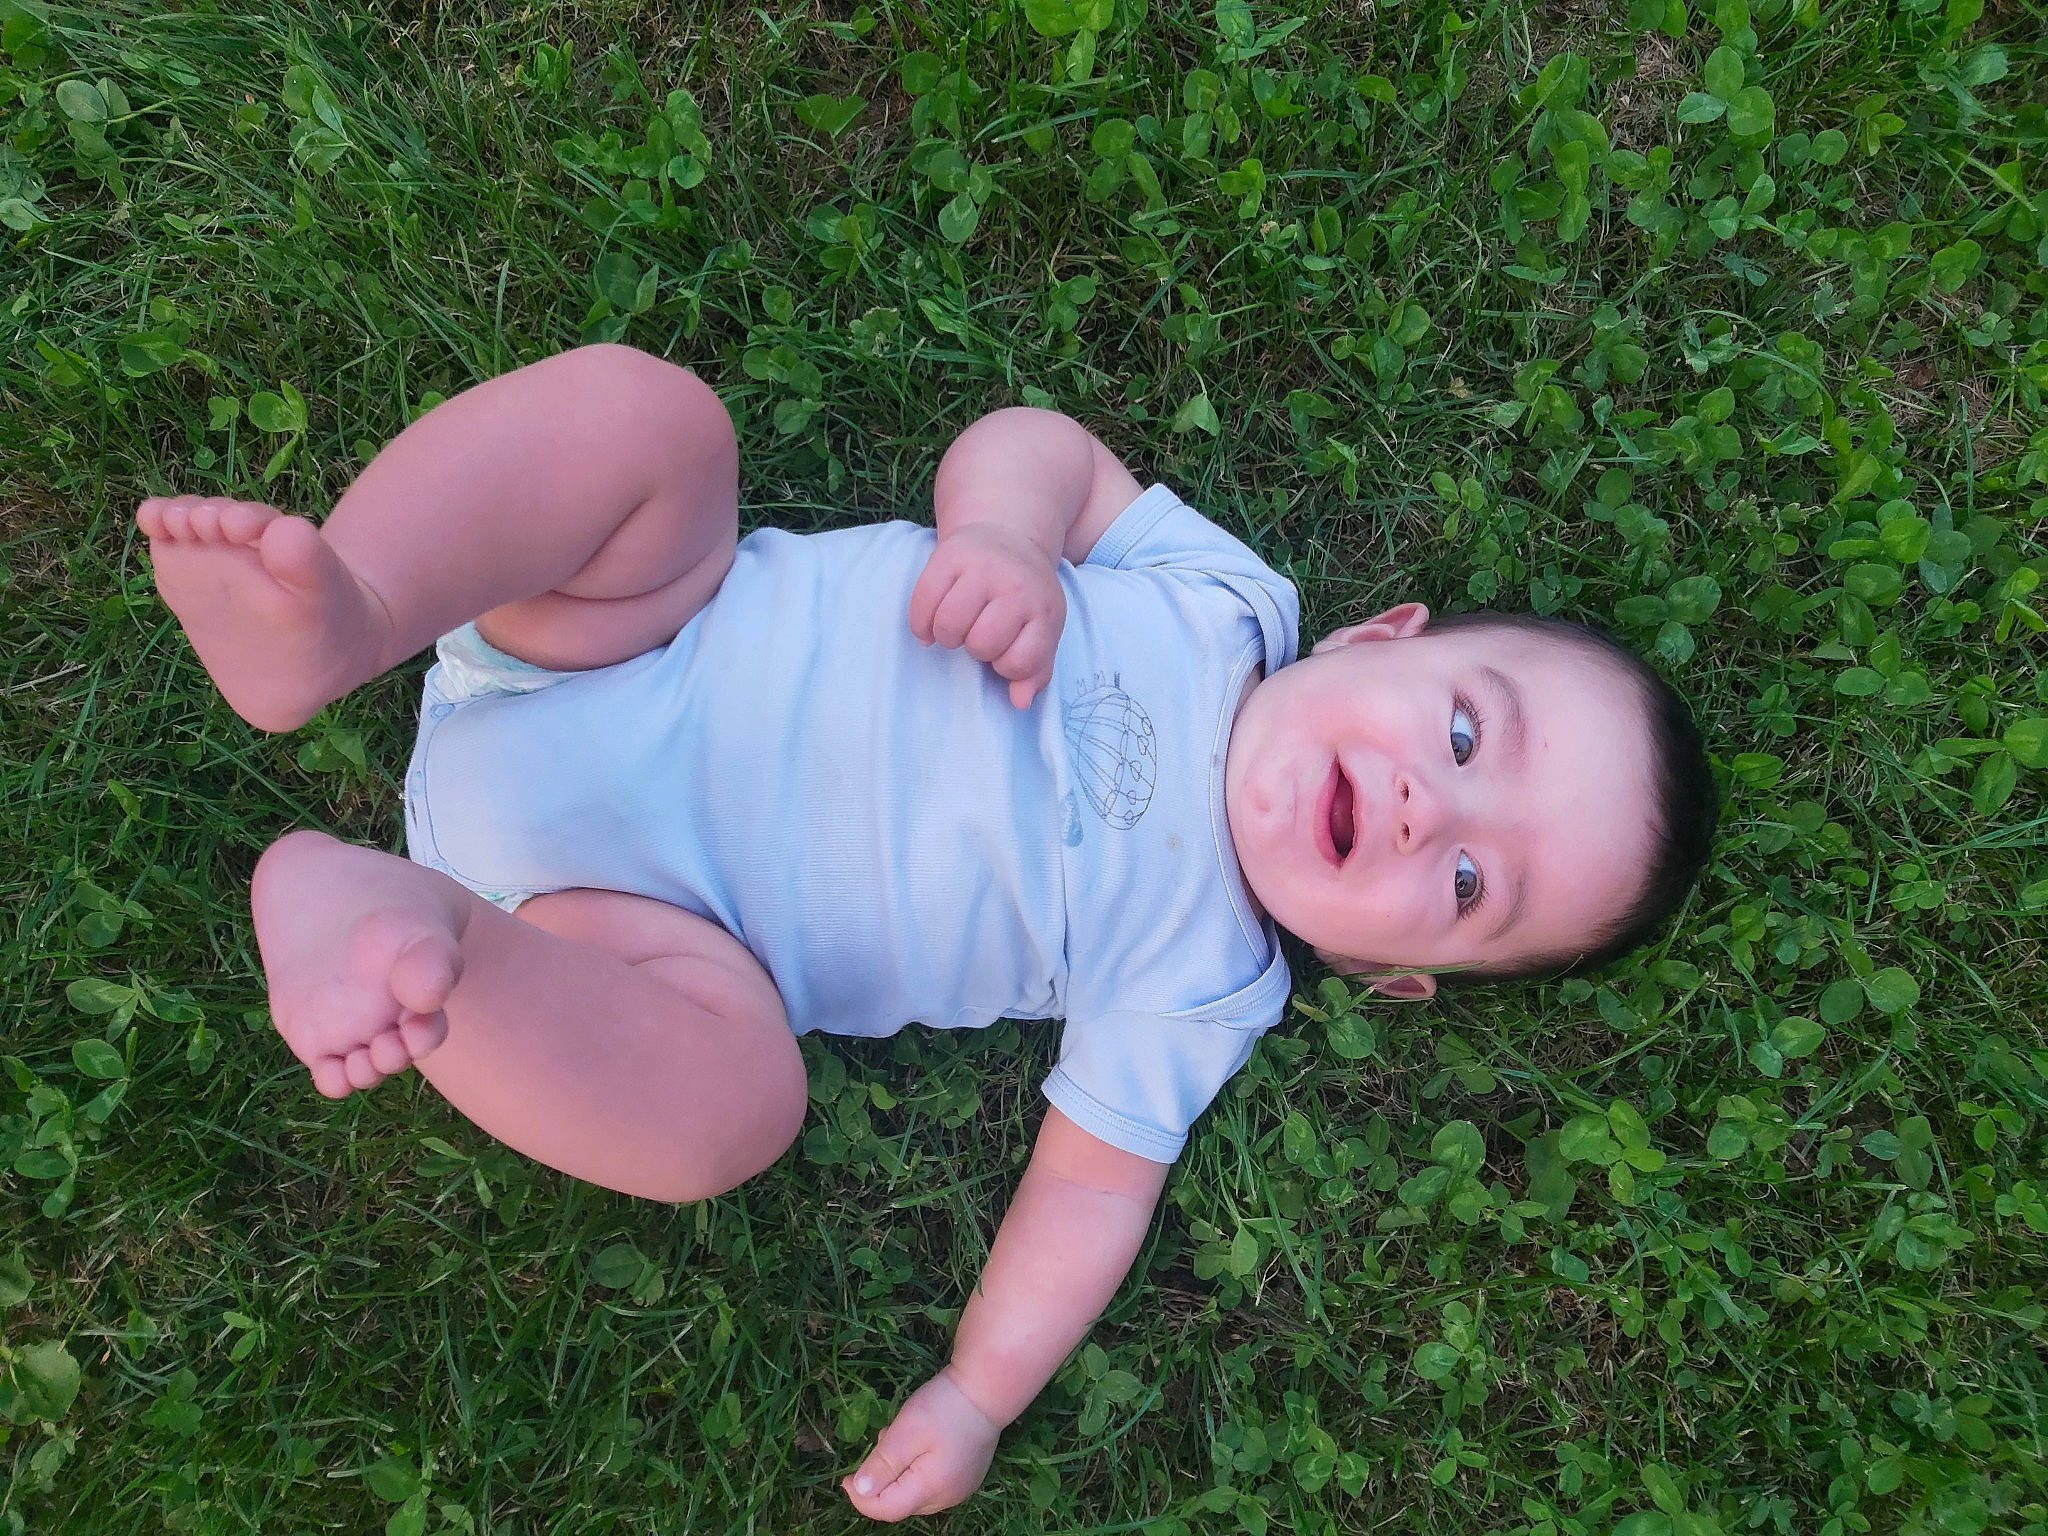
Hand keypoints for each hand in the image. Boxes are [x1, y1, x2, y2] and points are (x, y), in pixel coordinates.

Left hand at [842, 1367, 1002, 1521]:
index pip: (886, 1509)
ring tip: (900, 1435)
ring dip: (898, 1472)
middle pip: (901, 1503)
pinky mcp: (966, 1477)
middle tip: (882, 1440)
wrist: (988, 1390)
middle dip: (881, 1480)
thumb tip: (860, 1491)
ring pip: (915, 1493)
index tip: (846, 1477)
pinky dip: (916, 1469)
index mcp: (930, 1489)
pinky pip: (931, 1483)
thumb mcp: (906, 1431)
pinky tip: (920, 1442)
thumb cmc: (944, 1408)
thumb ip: (882, 1464)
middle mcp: (947, 1498)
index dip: (861, 1498)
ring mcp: (960, 1489)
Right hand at [908, 523, 1064, 707]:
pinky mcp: (949, 555)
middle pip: (981, 644)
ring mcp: (982, 568)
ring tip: (957, 626)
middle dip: (976, 648)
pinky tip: (931, 625)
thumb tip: (1019, 702)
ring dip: (948, 636)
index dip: (1006, 665)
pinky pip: (922, 604)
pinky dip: (921, 624)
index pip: (1019, 662)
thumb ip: (1035, 670)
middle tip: (978, 633)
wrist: (1009, 535)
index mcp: (1044, 609)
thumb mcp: (1042, 630)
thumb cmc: (1025, 596)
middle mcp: (1015, 586)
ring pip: (949, 626)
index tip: (1006, 650)